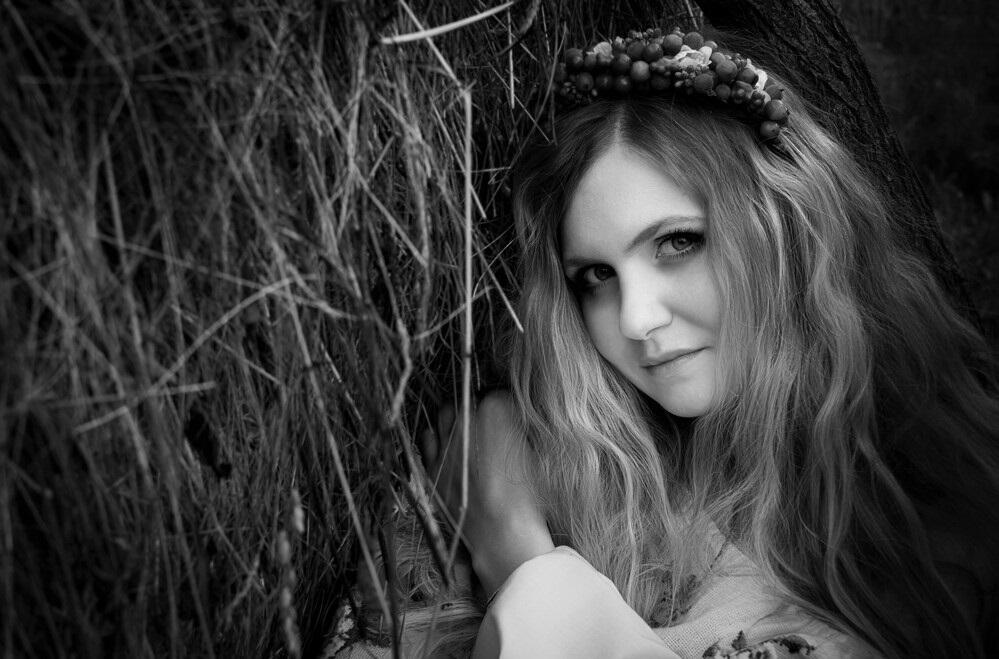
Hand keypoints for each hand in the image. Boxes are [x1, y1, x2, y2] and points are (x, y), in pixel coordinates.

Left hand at [420, 391, 554, 594]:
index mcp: (495, 408)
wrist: (504, 532)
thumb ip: (524, 427)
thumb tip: (519, 421)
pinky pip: (428, 439)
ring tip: (468, 432)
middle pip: (467, 400)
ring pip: (444, 415)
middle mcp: (465, 420)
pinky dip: (437, 438)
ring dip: (456, 418)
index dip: (504, 405)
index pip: (496, 393)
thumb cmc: (530, 494)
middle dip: (477, 408)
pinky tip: (449, 446)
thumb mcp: (540, 452)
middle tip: (488, 423)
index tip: (510, 417)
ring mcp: (445, 443)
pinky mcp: (433, 466)